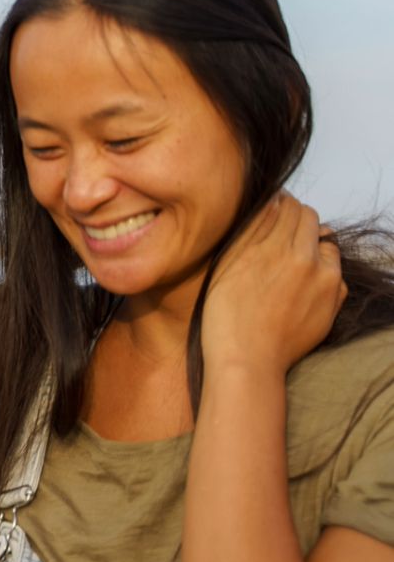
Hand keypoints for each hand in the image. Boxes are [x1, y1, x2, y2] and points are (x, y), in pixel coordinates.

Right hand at [201, 194, 346, 379]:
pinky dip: (321, 271)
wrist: (248, 360)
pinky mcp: (334, 300)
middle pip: (311, 219)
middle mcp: (307, 258)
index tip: (270, 208)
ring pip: (326, 244)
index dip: (279, 203)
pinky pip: (334, 273)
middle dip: (296, 219)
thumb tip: (272, 201)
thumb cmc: (225, 314)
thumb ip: (252, 230)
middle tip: (277, 232)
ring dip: (311, 244)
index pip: (288, 205)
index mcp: (276, 245)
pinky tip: (299, 285)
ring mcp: (326, 281)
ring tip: (289, 261)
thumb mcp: (227, 265)